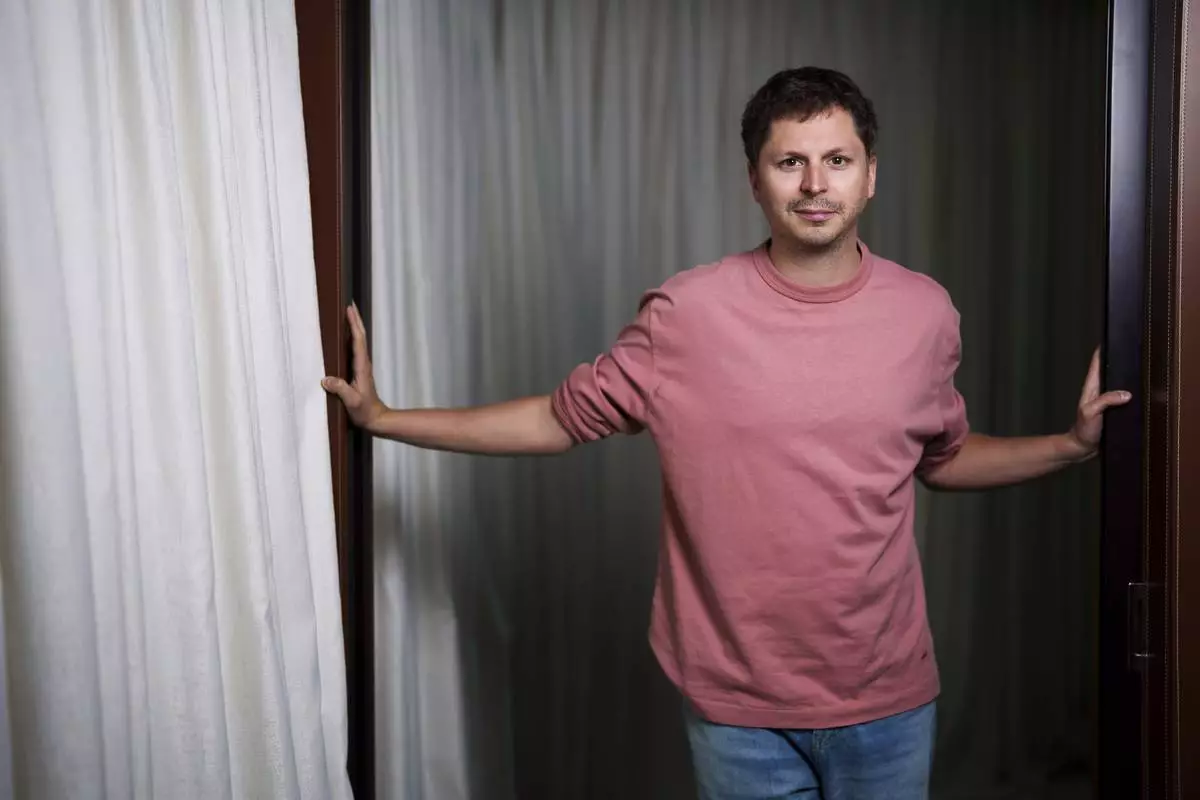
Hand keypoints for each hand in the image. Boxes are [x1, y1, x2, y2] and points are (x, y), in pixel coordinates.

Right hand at [321, 303, 386, 429]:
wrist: (375, 419)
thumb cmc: (364, 411)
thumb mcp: (352, 401)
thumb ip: (340, 389)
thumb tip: (325, 378)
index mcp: (362, 366)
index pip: (358, 340)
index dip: (354, 324)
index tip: (349, 309)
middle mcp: (363, 363)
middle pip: (360, 336)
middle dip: (355, 319)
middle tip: (349, 304)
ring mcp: (361, 366)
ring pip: (358, 341)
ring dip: (354, 327)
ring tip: (346, 314)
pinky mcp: (358, 371)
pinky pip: (354, 349)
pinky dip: (350, 338)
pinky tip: (344, 337)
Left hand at [1065, 347, 1131, 459]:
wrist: (1083, 448)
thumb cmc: (1084, 429)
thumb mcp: (1092, 412)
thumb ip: (1106, 401)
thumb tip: (1127, 394)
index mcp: (1092, 388)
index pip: (1097, 365)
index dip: (1102, 351)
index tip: (1110, 337)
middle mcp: (1099, 391)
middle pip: (1109, 372)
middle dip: (1117, 360)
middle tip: (1132, 349)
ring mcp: (1106, 401)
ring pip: (1117, 384)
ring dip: (1125, 376)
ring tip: (1140, 366)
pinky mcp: (1113, 410)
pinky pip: (1122, 397)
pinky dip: (1130, 392)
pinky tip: (1141, 391)